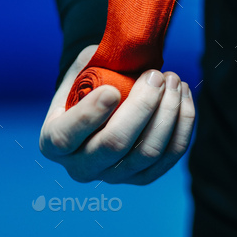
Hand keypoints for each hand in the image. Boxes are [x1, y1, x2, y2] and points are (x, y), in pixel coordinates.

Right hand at [39, 45, 194, 184]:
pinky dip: (182, 122)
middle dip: (142, 105)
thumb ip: (94, 63)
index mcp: (54, 142)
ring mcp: (114, 176)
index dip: (88, 116)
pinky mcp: (144, 176)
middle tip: (155, 75)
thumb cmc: (91, 82)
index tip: (112, 91)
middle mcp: (81, 167)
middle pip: (115, 145)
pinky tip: (183, 94)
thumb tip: (121, 60)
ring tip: (173, 79)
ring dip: (168, 111)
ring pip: (148, 151)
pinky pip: (171, 154)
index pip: (65, 137)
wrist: (105, 102)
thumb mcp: (83, 67)